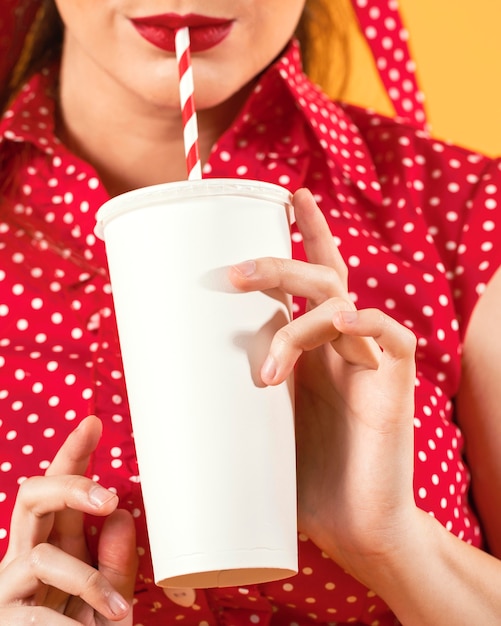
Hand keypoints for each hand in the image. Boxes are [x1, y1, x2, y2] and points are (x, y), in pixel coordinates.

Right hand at [0, 416, 137, 624]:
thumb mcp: (110, 604)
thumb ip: (117, 564)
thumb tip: (123, 515)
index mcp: (54, 547)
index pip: (60, 491)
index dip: (73, 455)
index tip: (93, 422)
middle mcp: (25, 559)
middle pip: (31, 496)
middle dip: (69, 486)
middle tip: (108, 497)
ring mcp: (9, 590)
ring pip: (42, 557)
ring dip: (88, 583)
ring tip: (119, 613)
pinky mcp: (5, 618)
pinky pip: (34, 609)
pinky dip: (72, 621)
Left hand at [229, 188, 417, 580]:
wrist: (355, 528)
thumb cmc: (303, 481)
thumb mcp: (258, 427)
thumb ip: (231, 400)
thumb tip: (155, 399)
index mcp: (314, 348)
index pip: (312, 275)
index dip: (304, 232)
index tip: (286, 195)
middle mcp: (342, 342)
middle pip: (319, 276)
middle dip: (277, 264)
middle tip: (234, 274)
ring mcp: (371, 357)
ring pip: (342, 301)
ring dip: (299, 325)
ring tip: (268, 372)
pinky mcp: (397, 380)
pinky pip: (388, 332)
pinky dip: (358, 326)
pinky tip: (336, 333)